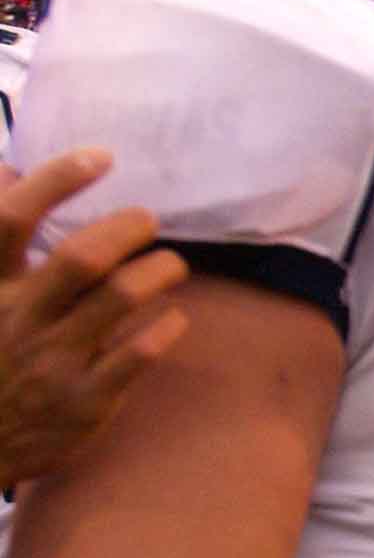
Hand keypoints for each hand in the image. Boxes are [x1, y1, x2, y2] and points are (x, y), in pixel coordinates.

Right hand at [0, 149, 188, 487]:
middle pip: (82, 258)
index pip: (9, 219)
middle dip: (127, 227)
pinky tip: (173, 317)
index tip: (101, 156)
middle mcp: (17, 319)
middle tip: (147, 220)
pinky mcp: (85, 401)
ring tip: (171, 265)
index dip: (56, 180)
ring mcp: (52, 362)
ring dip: (159, 270)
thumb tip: (7, 168)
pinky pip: (141, 352)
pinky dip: (167, 325)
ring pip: (121, 297)